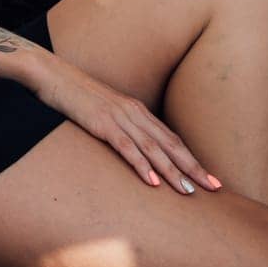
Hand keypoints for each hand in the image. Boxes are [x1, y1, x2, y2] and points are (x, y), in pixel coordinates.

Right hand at [32, 54, 220, 194]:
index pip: (171, 138)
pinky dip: (141, 164)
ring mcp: (118, 116)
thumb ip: (122, 127)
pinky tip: (152, 181)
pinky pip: (125, 146)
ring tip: (189, 192)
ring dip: (173, 171)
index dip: (193, 159)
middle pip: (170, 143)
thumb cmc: (77, 96)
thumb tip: (137, 152)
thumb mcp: (106, 111)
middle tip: (215, 188)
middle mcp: (133, 112)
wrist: (52, 74)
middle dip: (193, 167)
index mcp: (137, 110)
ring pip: (152, 148)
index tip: (211, 178)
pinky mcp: (101, 123)